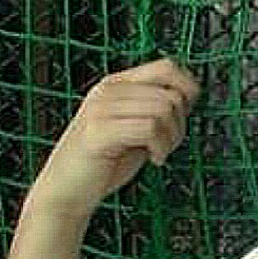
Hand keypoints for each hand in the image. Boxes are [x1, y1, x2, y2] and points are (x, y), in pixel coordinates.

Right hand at [22, 58, 200, 223]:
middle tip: (167, 144)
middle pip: (171, 94)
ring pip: (163, 109)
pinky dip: (160, 147)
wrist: (67, 192)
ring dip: (172, 138)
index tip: (182, 116)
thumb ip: (156, 108)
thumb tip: (190, 94)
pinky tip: (153, 159)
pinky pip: (149, 128)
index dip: (187, 90)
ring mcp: (101, 109)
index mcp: (116, 83)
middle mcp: (108, 90)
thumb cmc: (105, 163)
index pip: (166, 67)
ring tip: (159, 152)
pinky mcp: (99, 132)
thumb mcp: (136, 127)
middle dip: (180, 123)